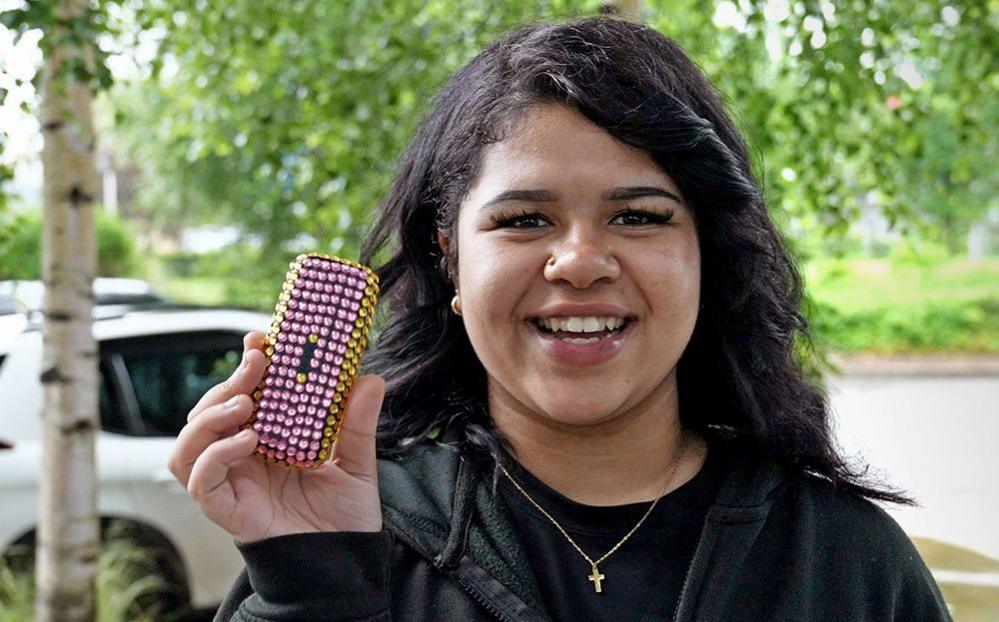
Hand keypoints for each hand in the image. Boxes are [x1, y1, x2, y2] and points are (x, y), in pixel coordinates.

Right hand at [167, 331, 384, 543]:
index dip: (245, 366)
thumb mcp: (358, 462)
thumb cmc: (345, 515)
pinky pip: (200, 481)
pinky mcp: (227, 510)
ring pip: (190, 442)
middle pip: (210, 411)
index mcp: (268, 438)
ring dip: (209, 416)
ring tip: (246, 405)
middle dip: (228, 382)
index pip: (242, 394)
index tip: (261, 340)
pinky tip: (247, 442)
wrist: (345, 561)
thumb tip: (370, 378)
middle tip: (258, 364)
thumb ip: (358, 424)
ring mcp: (231, 482)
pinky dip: (215, 456)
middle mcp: (242, 456)